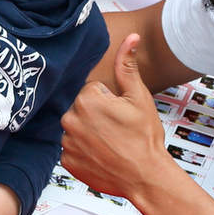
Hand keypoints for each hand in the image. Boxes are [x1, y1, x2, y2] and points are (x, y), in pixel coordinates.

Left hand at [60, 34, 168, 199]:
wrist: (146, 176)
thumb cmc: (145, 138)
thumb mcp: (139, 97)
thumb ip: (128, 66)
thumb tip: (131, 38)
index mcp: (86, 100)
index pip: (92, 90)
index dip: (109, 101)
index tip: (120, 114)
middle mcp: (70, 120)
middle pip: (81, 109)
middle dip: (96, 116)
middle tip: (117, 129)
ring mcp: (67, 143)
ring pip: (76, 128)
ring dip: (89, 133)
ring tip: (111, 143)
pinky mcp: (67, 162)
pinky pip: (72, 149)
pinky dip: (84, 151)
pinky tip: (102, 155)